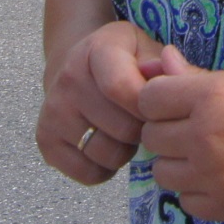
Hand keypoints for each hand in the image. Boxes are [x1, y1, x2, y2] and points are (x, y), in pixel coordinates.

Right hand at [37, 20, 166, 183]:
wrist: (74, 66)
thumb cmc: (123, 61)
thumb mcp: (147, 51)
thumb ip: (170, 68)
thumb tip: (178, 76)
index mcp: (97, 50)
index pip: (122, 89)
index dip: (150, 108)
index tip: (160, 109)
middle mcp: (68, 78)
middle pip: (123, 129)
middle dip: (143, 130)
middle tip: (142, 120)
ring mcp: (53, 111)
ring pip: (108, 154)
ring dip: (126, 151)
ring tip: (124, 131)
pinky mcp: (45, 139)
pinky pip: (89, 173)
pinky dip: (106, 168)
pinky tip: (107, 144)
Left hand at [136, 46, 223, 223]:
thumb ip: (200, 77)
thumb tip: (162, 59)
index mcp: (212, 97)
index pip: (148, 99)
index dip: (160, 99)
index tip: (177, 102)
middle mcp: (207, 138)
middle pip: (151, 138)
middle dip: (167, 130)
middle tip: (194, 127)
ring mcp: (217, 178)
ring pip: (163, 174)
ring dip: (179, 163)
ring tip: (208, 154)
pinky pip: (188, 203)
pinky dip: (198, 191)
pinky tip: (223, 178)